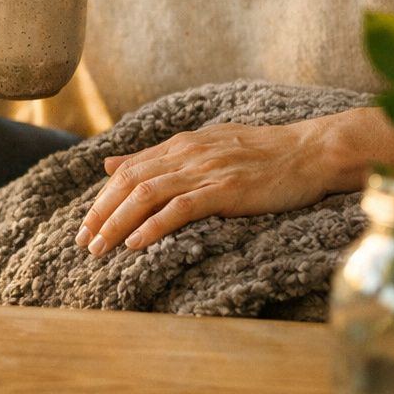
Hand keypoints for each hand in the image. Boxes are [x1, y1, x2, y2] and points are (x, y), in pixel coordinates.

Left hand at [74, 118, 336, 255]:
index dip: (102, 199)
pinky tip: (136, 243)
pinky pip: (180, 208)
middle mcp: (187, 154)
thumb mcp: (203, 146)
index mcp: (181, 144)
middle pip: (129, 183)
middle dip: (101, 214)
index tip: (86, 225)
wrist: (309, 151)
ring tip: (100, 248)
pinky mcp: (226, 190)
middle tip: (83, 242)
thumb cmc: (261, 154)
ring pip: (146, 195)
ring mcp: (205, 171)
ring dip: (118, 223)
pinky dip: (153, 225)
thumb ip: (156, 157)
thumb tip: (110, 164)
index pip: (128, 171)